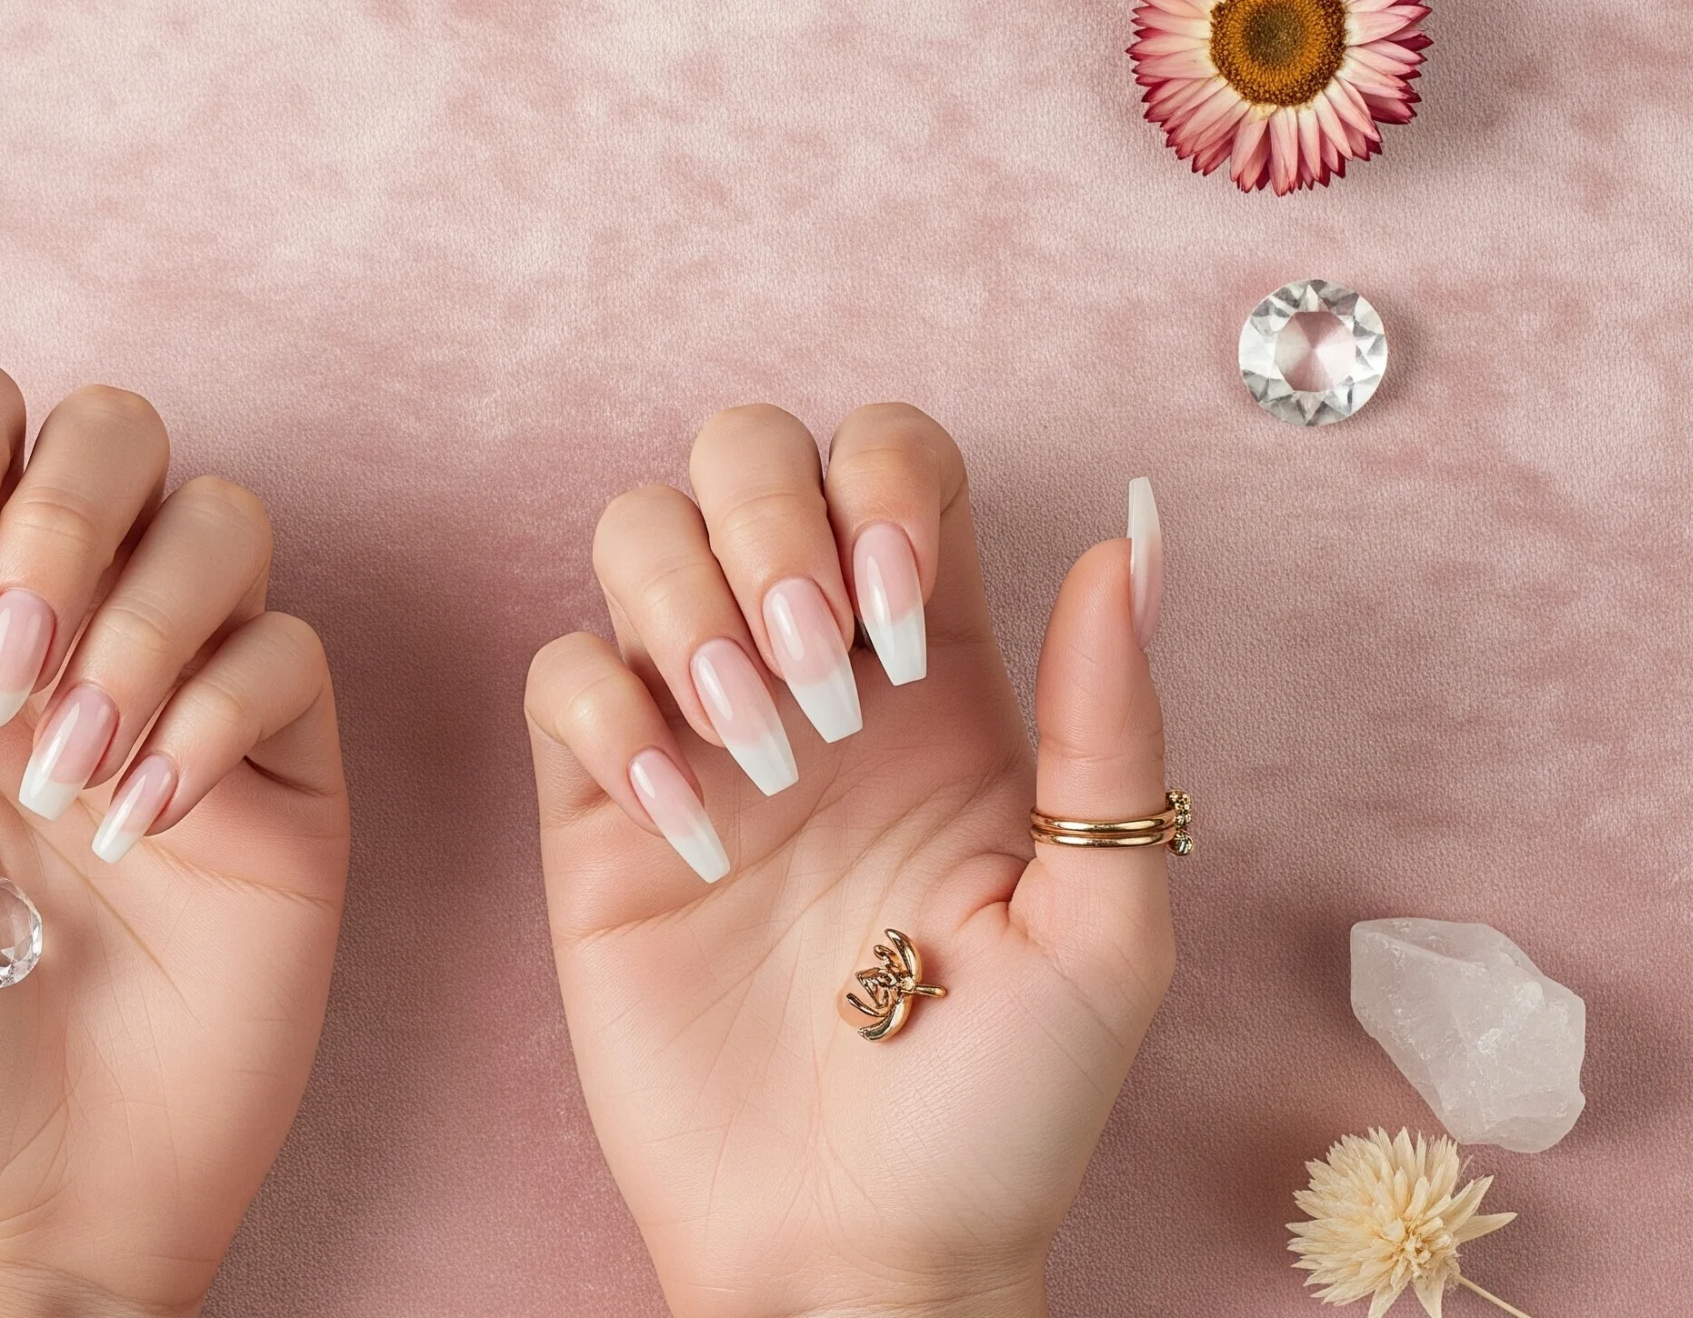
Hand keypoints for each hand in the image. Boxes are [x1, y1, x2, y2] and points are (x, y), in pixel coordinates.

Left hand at [0, 364, 348, 1317]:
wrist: (21, 1219)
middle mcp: (64, 640)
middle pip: (114, 432)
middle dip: (63, 519)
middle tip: (5, 674)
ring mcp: (183, 702)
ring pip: (224, 520)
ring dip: (142, 626)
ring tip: (72, 783)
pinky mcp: (282, 779)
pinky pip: (290, 653)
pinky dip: (217, 717)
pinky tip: (146, 829)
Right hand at [526, 404, 1173, 1317]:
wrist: (856, 1247)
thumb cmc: (998, 1109)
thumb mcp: (1104, 924)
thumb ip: (1111, 726)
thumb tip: (1130, 539)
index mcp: (941, 680)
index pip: (896, 464)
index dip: (887, 482)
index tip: (904, 613)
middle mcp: (813, 678)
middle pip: (746, 454)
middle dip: (771, 518)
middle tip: (822, 673)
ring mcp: (697, 738)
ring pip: (635, 532)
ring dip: (689, 599)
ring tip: (754, 738)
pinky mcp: (599, 815)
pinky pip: (562, 674)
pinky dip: (609, 716)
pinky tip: (684, 826)